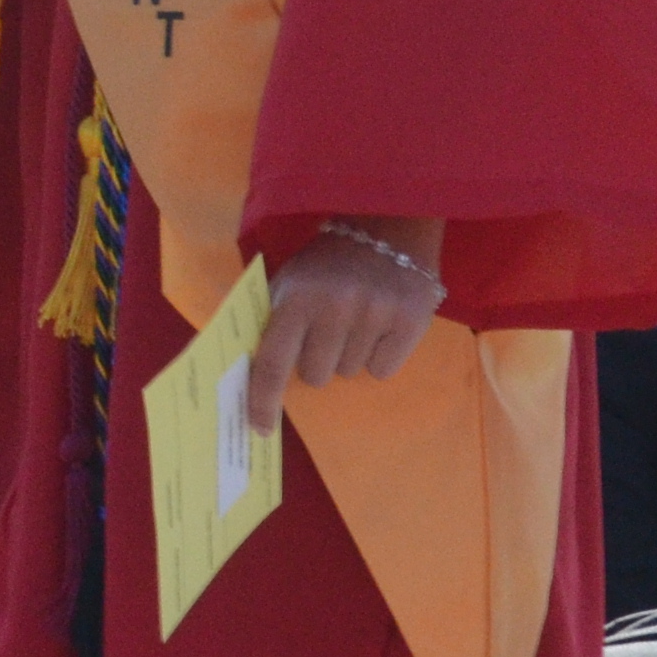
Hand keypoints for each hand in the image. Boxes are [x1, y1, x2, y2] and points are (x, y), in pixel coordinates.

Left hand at [239, 217, 443, 442]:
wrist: (386, 227)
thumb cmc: (326, 264)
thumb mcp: (290, 282)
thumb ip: (271, 324)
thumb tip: (246, 377)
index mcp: (296, 298)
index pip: (272, 362)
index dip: (263, 401)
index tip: (259, 428)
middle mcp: (334, 307)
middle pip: (316, 376)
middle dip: (318, 361)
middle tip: (327, 330)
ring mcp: (374, 314)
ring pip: (350, 373)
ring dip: (349, 354)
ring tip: (355, 319)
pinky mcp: (410, 320)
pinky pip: (383, 370)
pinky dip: (379, 355)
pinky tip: (380, 325)